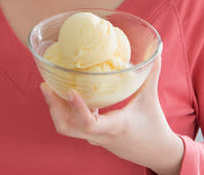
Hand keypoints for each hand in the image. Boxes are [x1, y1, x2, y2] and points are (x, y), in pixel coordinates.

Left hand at [40, 55, 183, 174]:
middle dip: (53, 107)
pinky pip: (73, 125)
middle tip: (46, 85)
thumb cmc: (154, 126)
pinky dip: (66, 110)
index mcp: (114, 126)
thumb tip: (156, 51)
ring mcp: (94, 138)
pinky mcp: (92, 137)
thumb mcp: (151, 100)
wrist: (157, 153)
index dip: (77, 108)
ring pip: (66, 127)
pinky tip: (65, 92)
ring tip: (49, 86)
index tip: (68, 89)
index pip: (89, 123)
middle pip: (67, 127)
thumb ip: (151, 75)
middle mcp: (100, 135)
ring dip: (56, 109)